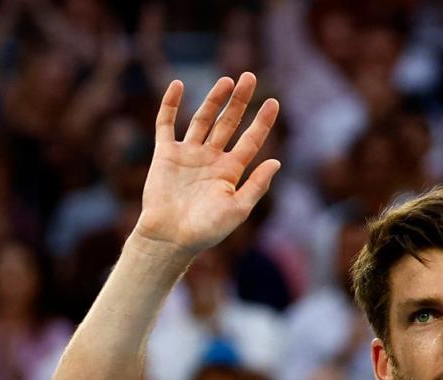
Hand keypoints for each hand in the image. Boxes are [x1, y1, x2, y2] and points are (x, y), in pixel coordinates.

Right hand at [135, 72, 280, 255]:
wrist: (170, 237)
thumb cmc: (206, 230)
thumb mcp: (238, 209)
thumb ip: (256, 185)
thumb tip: (276, 162)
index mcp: (230, 172)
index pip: (251, 140)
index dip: (262, 122)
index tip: (274, 102)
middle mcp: (211, 159)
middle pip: (228, 123)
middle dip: (239, 101)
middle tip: (250, 77)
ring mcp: (188, 155)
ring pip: (202, 120)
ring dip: (214, 100)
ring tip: (227, 81)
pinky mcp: (165, 155)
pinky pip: (166, 125)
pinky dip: (170, 105)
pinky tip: (178, 86)